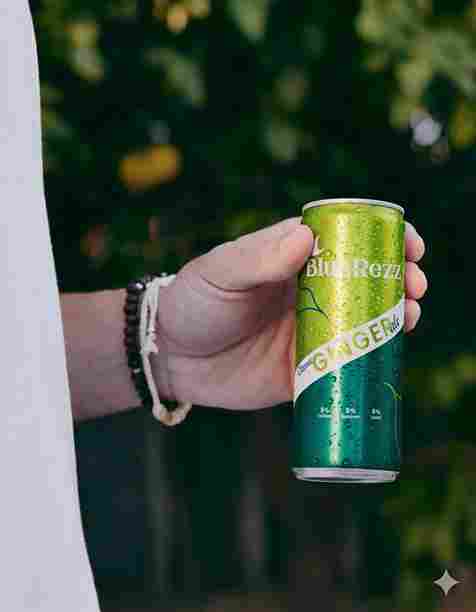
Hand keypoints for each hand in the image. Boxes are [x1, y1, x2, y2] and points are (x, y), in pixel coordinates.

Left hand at [155, 218, 426, 409]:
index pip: (347, 239)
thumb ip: (258, 257)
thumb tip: (307, 235)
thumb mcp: (219, 271)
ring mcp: (312, 331)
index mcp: (293, 258)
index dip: (382, 238)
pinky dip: (372, 360)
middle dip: (399, 278)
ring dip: (395, 317)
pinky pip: (347, 365)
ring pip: (365, 320)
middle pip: (367, 279)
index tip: (408, 243)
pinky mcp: (307, 369)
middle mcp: (310, 292)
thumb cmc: (194, 301)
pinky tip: (388, 356)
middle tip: (413, 285)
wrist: (172, 358)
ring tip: (408, 316)